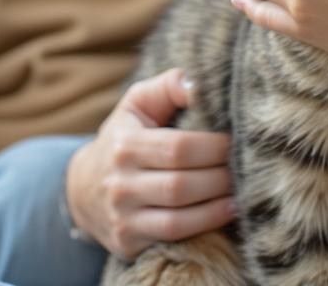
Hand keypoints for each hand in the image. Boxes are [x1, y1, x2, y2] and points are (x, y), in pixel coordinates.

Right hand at [65, 68, 234, 260]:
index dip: (213, 146)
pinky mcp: (127, 243)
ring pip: (177, 220)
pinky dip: (203, 227)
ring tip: (240, 192)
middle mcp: (120, 185)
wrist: (82, 187)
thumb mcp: (138, 102)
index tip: (236, 139)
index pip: (177, 148)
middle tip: (245, 167)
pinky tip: (226, 212)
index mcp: (125, 145)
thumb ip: (169, 86)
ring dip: (216, 207)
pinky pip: (171, 239)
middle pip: (180, 186)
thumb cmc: (125, 134)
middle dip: (219, 178)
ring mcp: (122, 218)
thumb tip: (198, 84)